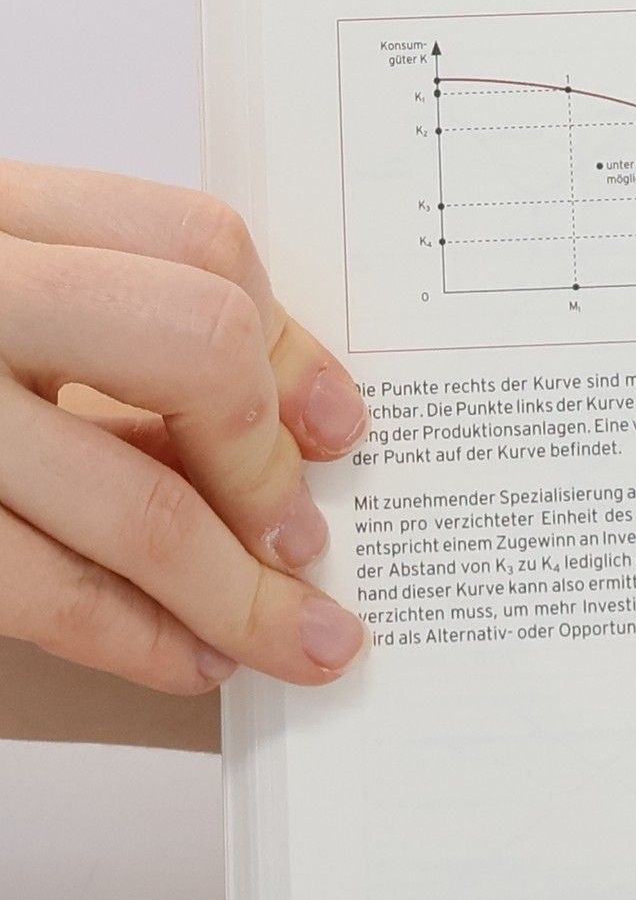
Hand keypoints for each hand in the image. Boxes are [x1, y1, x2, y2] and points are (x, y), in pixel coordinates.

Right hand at [0, 160, 369, 695]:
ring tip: (297, 643)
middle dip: (264, 464)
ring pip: (131, 501)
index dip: (291, 343)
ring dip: (239, 596)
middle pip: (194, 344)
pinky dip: (135, 639)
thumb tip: (296, 425)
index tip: (336, 427)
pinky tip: (187, 659)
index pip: (197, 240)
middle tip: (304, 540)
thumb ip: (108, 328)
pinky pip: (34, 588)